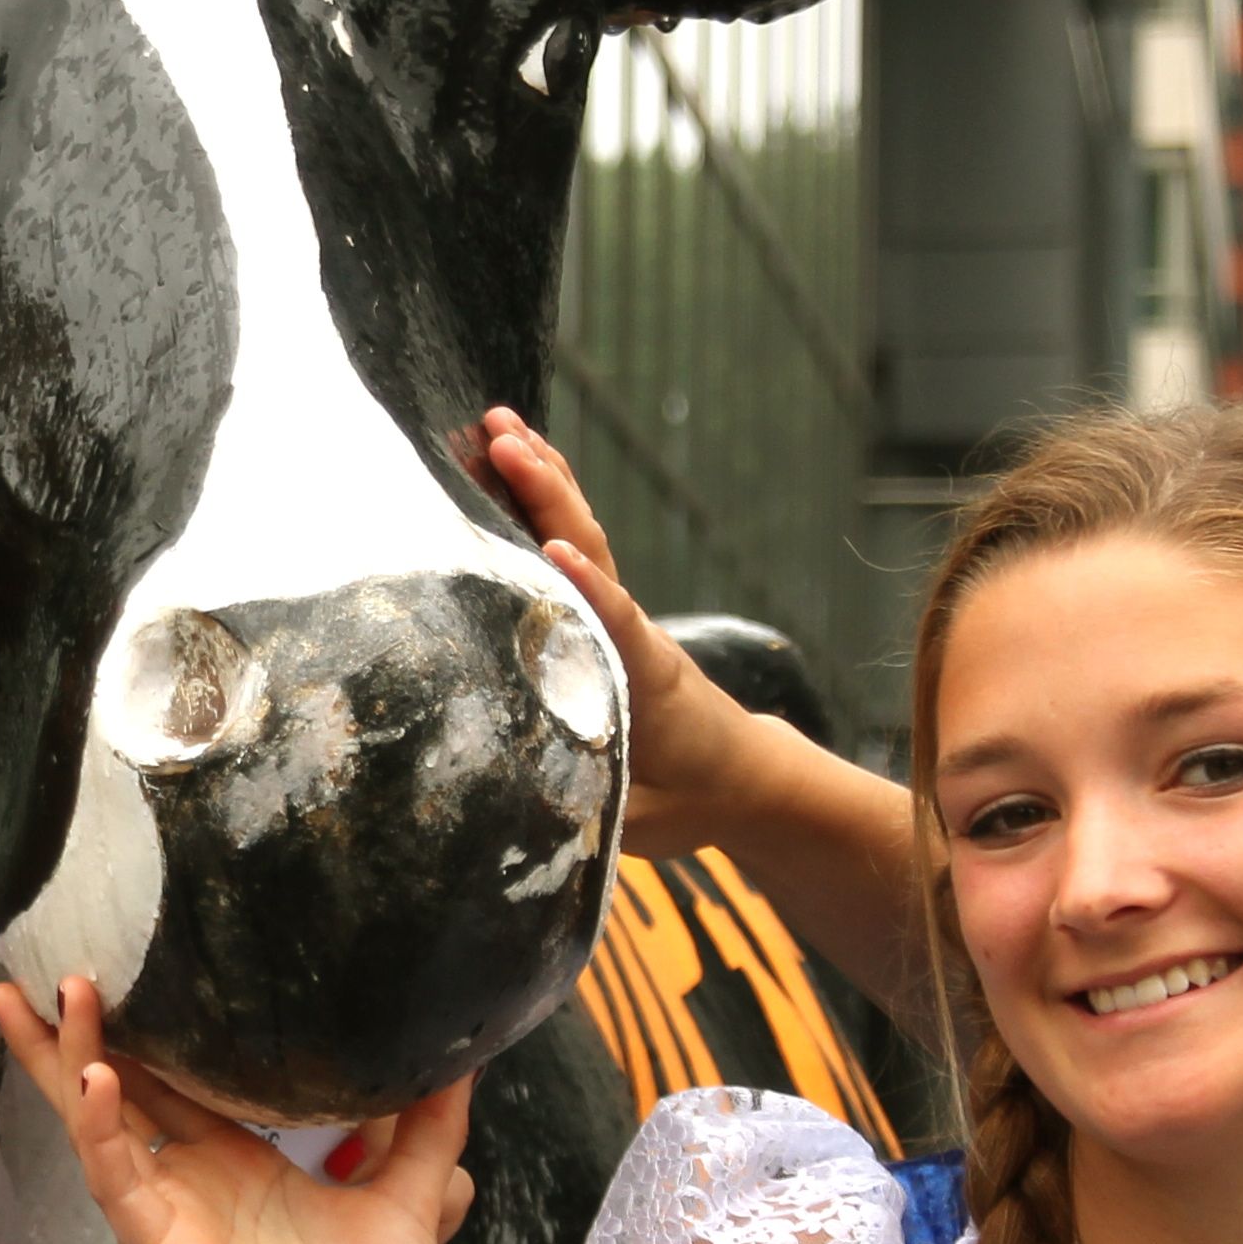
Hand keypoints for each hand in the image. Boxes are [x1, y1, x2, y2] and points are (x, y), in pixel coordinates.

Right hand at [0, 978, 470, 1243]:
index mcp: (246, 1161)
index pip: (182, 1077)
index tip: (126, 960)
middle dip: (80, 1029)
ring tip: (49, 995)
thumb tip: (460, 1055)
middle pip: (121, 1087)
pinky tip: (92, 1080)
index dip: (150, 1025)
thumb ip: (428, 1128)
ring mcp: (174, 1211)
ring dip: (71, 1059)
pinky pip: (121, 1179)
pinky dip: (103, 1129)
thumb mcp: (411, 1200)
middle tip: (42, 960)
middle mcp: (198, 1177)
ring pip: (102, 1121)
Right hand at [473, 407, 769, 856]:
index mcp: (643, 674)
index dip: (583, 590)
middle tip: (499, 437)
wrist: (744, 779)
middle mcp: (629, 628)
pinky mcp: (605, 616)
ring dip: (542, 479)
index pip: (612, 621)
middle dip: (546, 491)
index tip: (552, 555)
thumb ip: (594, 808)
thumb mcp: (647, 819)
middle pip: (588, 548)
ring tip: (498, 424)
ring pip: (580, 534)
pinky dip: (543, 503)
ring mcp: (618, 615)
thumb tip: (521, 806)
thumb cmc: (693, 798)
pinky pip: (572, 549)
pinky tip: (509, 468)